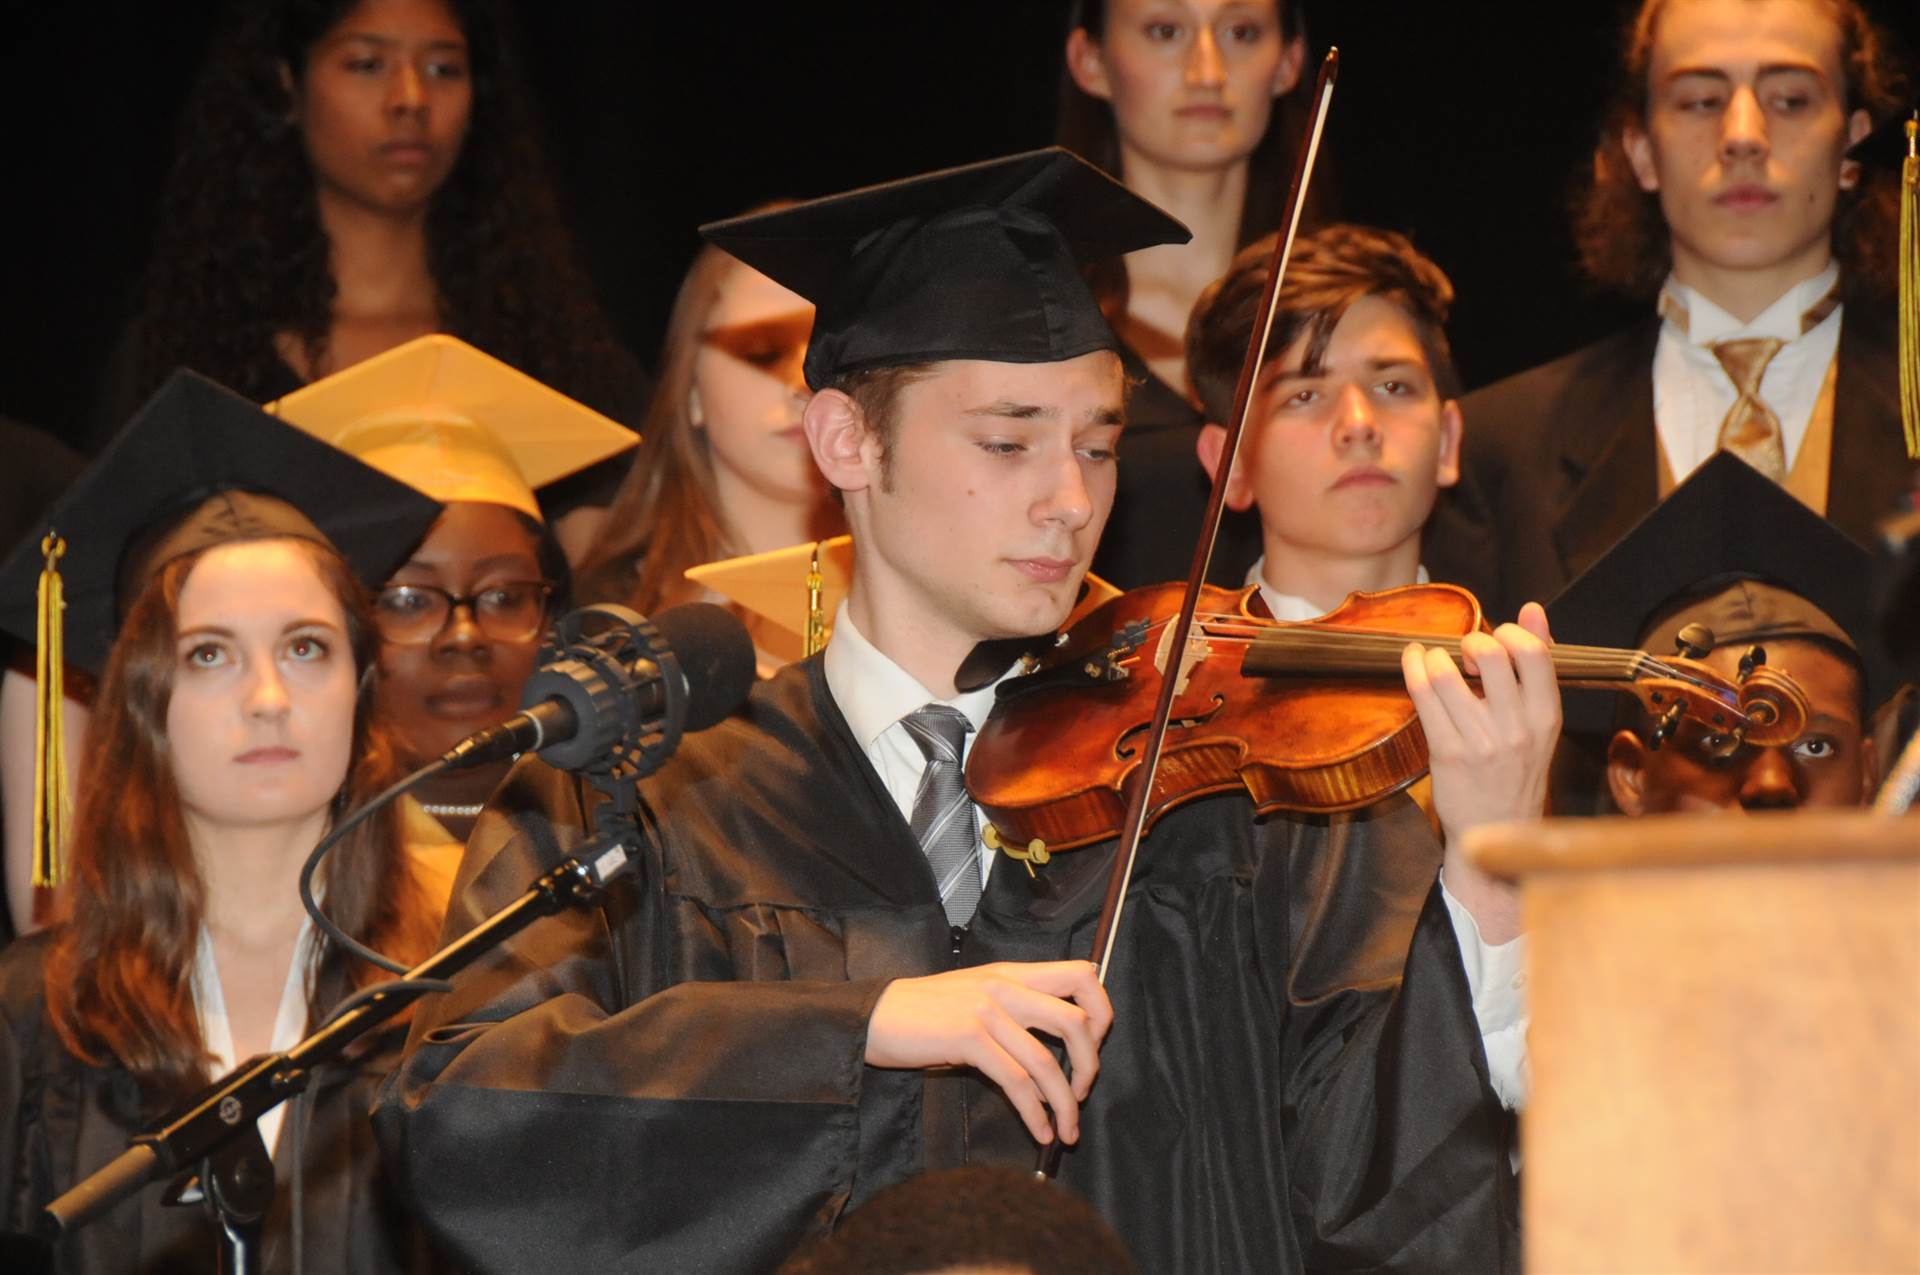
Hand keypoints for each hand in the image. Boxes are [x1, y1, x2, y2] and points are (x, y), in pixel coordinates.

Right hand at [865, 960, 1111, 1144]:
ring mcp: (987, 1010)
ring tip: (1065, 1130)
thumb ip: (1015, 1013)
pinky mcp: (967, 1037)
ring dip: (1064, 1104)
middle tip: (1081, 1094)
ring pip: (1048, 1061)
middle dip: (1091, 1065)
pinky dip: (1034, 1113)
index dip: (1101, 1012)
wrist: (872, 1016)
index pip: (1082, 974)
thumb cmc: (923, 1013)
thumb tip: (1053, 1059)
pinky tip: (1038, 1130)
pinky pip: (1015, 1081)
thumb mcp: (976, 998)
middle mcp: (1006, 986)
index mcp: (1013, 973)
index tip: (1094, 1047)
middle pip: (1077, 1019)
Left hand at [1403, 603, 1559, 942]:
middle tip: (1462, 653)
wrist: (1497, 832)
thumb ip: (1537, 664)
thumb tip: (1534, 608)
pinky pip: (1424, 696)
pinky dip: (1413, 669)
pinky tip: (1413, 662)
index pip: (1533, 653)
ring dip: (1434, 655)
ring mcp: (1481, 743)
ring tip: (1431, 657)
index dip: (1509, 631)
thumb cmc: (1517, 769)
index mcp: (1547, 716)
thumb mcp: (1540, 721)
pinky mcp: (1446, 754)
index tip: (1495, 639)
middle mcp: (1518, 729)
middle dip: (1470, 641)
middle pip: (1490, 655)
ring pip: (1448, 674)